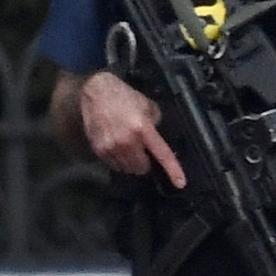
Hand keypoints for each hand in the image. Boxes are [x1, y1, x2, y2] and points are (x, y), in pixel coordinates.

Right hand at [79, 71, 185, 187]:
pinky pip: (114, 166)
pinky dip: (118, 161)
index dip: (173, 170)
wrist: (95, 93)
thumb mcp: (147, 104)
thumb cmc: (123, 96)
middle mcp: (127, 141)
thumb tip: (156, 136)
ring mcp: (112, 148)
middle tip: (142, 151)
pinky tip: (117, 147)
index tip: (180, 183)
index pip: (162, 154)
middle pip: (142, 168)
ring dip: (131, 163)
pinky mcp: (99, 150)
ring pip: (127, 169)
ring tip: (128, 148)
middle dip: (145, 162)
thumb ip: (155, 121)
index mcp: (142, 128)